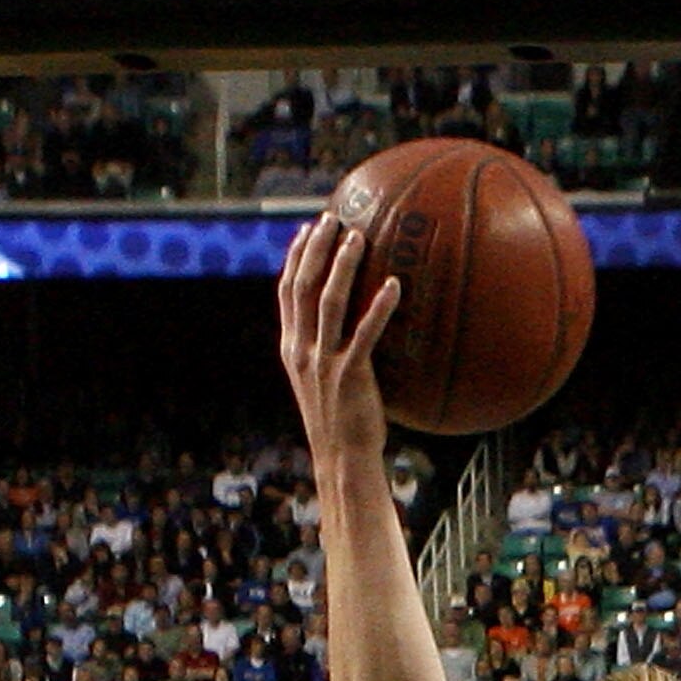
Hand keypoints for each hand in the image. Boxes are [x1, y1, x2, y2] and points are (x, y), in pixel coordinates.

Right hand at [278, 215, 399, 480]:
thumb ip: (325, 350)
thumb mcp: (323, 382)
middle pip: (303, 287)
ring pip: (328, 303)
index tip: (307, 230)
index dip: (295, 257)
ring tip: (357, 238)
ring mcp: (324, 363)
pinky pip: (365, 334)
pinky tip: (394, 286)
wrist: (343, 460)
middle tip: (332, 219)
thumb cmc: (341, 422)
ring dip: (342, 266)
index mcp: (292, 349)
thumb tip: (347, 324)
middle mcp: (303, 351)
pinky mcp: (349, 377)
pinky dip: (379, 308)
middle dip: (315, 249)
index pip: (287, 293)